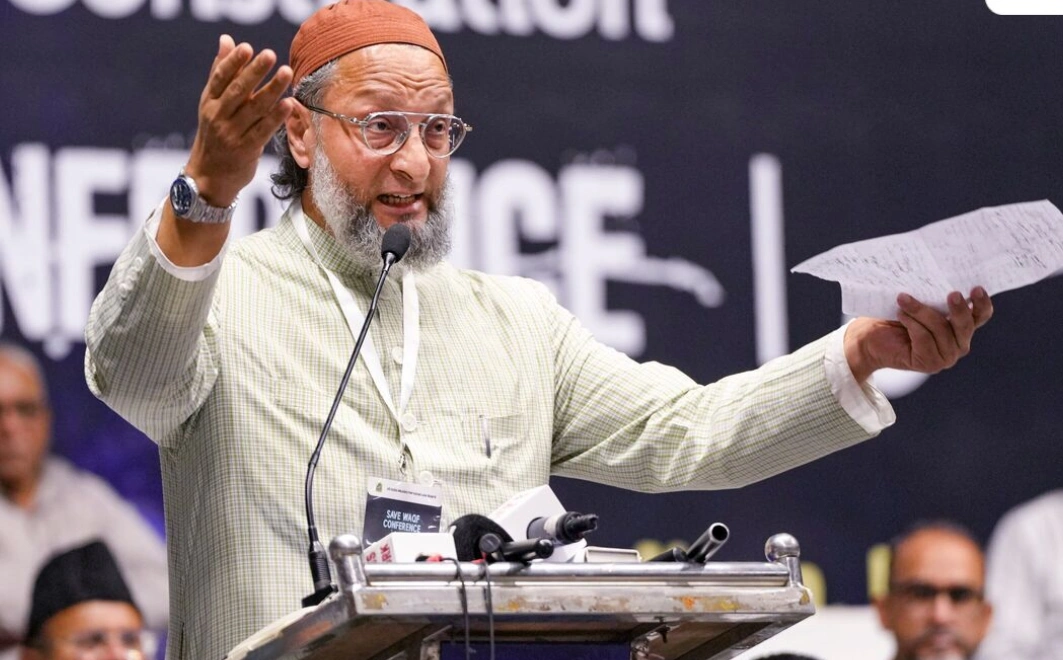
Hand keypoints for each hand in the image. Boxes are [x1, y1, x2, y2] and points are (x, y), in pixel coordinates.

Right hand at [184, 35, 294, 205]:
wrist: (208, 177)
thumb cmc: (214, 134)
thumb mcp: (211, 103)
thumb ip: (221, 71)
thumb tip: (227, 39)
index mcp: (209, 102)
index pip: (220, 78)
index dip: (233, 62)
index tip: (247, 47)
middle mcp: (218, 116)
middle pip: (238, 91)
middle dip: (254, 72)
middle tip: (270, 54)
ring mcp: (232, 134)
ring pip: (254, 109)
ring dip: (272, 90)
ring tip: (287, 73)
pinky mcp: (246, 150)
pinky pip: (263, 131)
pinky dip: (276, 117)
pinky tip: (288, 104)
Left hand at [844, 286, 993, 382]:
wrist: (869, 338)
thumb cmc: (896, 315)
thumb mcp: (920, 301)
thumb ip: (934, 294)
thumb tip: (938, 273)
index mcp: (961, 326)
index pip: (981, 315)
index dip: (982, 303)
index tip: (976, 288)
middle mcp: (958, 343)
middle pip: (965, 325)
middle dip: (959, 309)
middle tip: (952, 294)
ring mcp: (946, 356)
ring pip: (941, 330)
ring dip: (922, 312)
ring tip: (903, 299)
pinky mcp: (929, 364)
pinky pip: (925, 339)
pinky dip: (912, 324)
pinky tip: (900, 315)